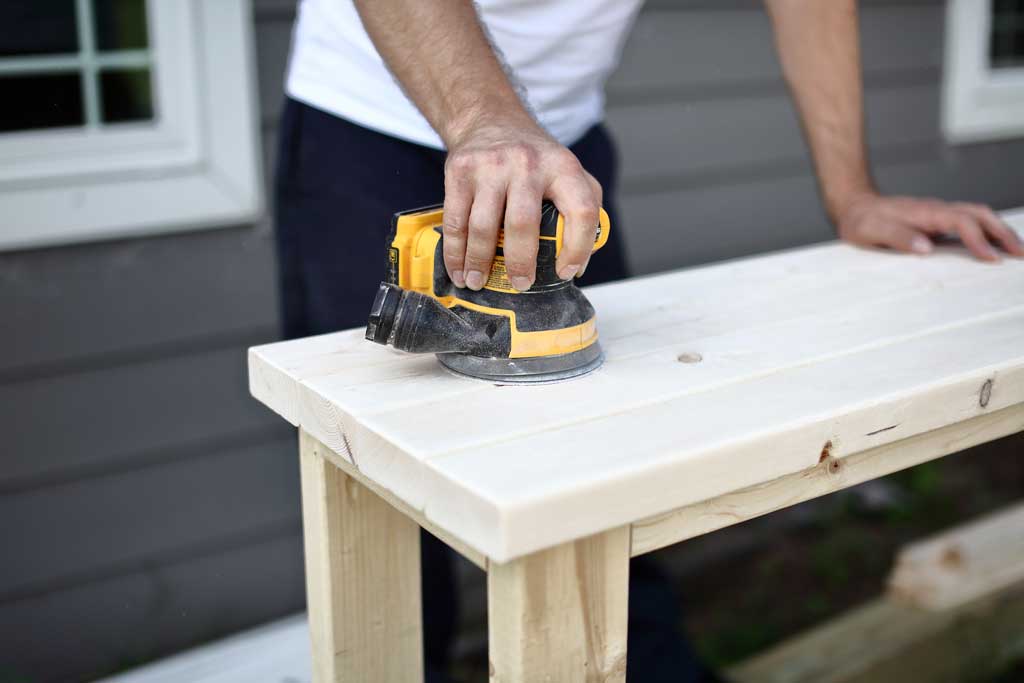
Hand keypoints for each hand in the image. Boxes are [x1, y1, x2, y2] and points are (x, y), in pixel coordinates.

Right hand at [441, 119, 601, 290]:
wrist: (490, 120)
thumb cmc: (534, 157)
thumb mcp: (568, 170)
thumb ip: (584, 207)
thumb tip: (577, 263)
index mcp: (563, 167)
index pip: (582, 211)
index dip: (578, 248)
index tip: (565, 272)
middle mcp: (527, 163)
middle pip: (523, 224)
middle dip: (520, 263)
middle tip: (520, 284)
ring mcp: (491, 166)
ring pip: (484, 226)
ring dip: (479, 262)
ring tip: (478, 282)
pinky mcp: (461, 171)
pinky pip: (456, 221)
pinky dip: (455, 252)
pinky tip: (459, 269)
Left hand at [835, 192, 1023, 261]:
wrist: (856, 208)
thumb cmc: (862, 221)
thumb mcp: (871, 230)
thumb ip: (897, 236)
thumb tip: (926, 248)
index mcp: (924, 213)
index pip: (960, 221)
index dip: (978, 239)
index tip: (991, 258)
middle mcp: (937, 211)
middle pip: (979, 214)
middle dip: (1002, 232)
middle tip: (1020, 253)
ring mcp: (939, 216)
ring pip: (978, 217)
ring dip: (1000, 232)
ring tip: (1017, 251)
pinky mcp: (938, 223)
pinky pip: (969, 224)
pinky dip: (987, 234)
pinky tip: (995, 247)